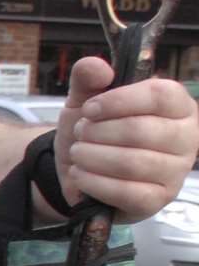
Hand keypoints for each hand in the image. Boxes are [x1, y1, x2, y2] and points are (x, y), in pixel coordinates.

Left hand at [54, 58, 198, 222]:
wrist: (78, 170)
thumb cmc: (94, 130)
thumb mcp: (85, 99)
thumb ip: (87, 78)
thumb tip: (97, 66)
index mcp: (177, 106)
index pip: (160, 95)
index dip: (118, 100)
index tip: (89, 108)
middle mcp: (186, 137)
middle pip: (141, 130)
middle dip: (97, 132)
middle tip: (81, 133)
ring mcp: (175, 172)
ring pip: (132, 162)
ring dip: (92, 156)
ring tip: (78, 152)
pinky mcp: (159, 199)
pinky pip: (126, 192)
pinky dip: (93, 181)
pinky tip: (80, 174)